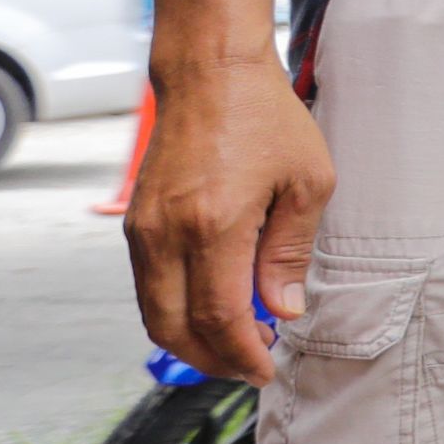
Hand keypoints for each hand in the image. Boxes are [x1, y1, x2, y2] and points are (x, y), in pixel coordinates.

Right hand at [125, 60, 330, 386]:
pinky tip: (211, 312)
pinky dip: (175, 312)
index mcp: (214, 226)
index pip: (218, 317)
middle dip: (212, 360)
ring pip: (153, 313)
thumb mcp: (307, 183)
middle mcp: (167, 234)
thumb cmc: (267, 120)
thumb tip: (283, 310)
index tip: (266, 369)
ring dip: (190, 341)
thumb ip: (291, 253)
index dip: (242, 354)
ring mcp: (144, 229)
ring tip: (235, 347)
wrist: (210, 74)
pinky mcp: (136, 223)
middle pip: (174, 328)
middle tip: (250, 368)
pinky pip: (148, 286)